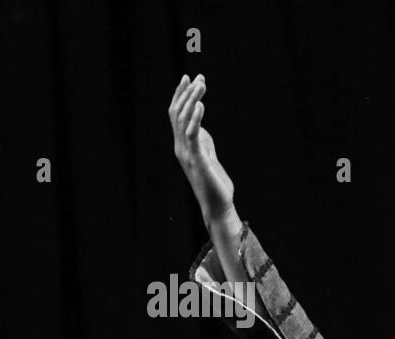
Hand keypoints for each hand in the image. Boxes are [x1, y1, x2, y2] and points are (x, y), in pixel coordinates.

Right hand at [168, 73, 234, 224]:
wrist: (218, 206)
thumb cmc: (215, 183)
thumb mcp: (208, 157)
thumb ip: (203, 141)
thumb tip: (200, 127)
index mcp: (183, 145)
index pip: (177, 115)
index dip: (181, 95)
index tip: (189, 78)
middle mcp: (181, 147)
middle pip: (177, 113)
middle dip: (186, 93)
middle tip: (197, 76)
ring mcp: (188, 153)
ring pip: (183, 120)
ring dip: (192, 100)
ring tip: (201, 84)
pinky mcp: (198, 160)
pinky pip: (193, 135)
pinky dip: (196, 118)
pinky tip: (202, 105)